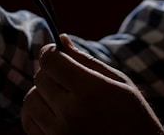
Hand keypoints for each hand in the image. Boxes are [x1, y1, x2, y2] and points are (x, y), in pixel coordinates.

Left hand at [21, 35, 163, 134]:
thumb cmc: (134, 117)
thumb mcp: (119, 83)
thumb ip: (86, 60)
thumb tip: (61, 39)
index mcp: (89, 91)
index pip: (50, 60)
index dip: (51, 52)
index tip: (56, 53)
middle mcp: (71, 114)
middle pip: (39, 78)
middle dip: (49, 72)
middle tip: (65, 78)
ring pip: (30, 100)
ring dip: (41, 94)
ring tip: (60, 97)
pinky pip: (29, 124)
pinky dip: (36, 114)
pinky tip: (53, 113)